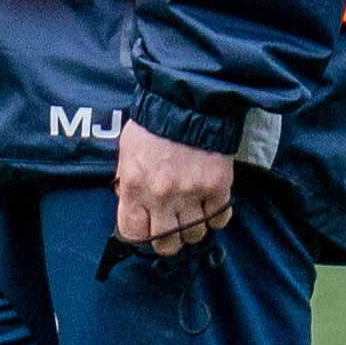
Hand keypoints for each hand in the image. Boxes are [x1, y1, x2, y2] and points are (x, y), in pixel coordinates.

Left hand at [114, 122, 236, 256]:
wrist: (189, 100)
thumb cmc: (154, 124)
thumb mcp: (127, 152)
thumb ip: (127, 182)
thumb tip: (130, 203)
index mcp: (135, 187)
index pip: (134, 234)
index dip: (140, 237)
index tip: (146, 231)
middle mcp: (162, 196)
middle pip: (166, 244)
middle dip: (168, 239)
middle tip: (172, 226)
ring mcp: (192, 193)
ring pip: (194, 235)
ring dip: (193, 228)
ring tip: (192, 212)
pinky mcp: (218, 187)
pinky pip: (218, 219)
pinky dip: (215, 217)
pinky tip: (209, 204)